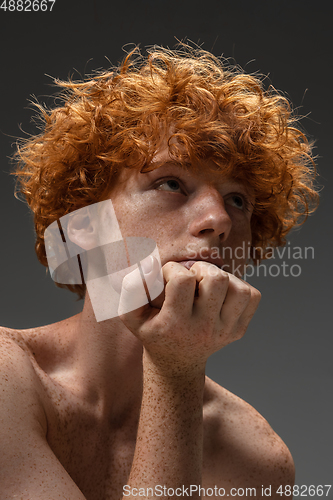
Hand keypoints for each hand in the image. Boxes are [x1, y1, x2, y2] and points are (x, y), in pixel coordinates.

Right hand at [118, 259, 260, 374]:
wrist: (177, 364)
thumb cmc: (153, 331)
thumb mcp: (132, 314)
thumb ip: (132, 288)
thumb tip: (149, 265)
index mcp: (175, 324)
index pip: (182, 280)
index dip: (172, 270)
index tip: (167, 278)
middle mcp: (203, 329)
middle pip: (217, 279)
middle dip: (201, 269)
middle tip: (191, 280)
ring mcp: (225, 331)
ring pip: (239, 288)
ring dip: (223, 278)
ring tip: (208, 285)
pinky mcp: (239, 330)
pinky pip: (253, 297)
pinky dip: (239, 288)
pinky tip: (221, 294)